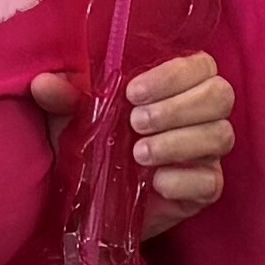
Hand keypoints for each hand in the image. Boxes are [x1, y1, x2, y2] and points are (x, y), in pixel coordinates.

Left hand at [23, 57, 237, 241]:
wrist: (90, 200)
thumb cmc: (91, 143)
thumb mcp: (72, 117)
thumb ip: (64, 97)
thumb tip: (44, 83)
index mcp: (178, 84)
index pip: (200, 65)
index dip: (174, 75)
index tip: (133, 92)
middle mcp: (201, 113)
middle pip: (220, 96)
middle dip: (178, 108)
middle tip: (135, 123)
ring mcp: (207, 152)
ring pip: (220, 136)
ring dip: (179, 142)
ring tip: (139, 154)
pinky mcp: (204, 189)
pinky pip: (211, 182)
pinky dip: (184, 179)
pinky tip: (156, 182)